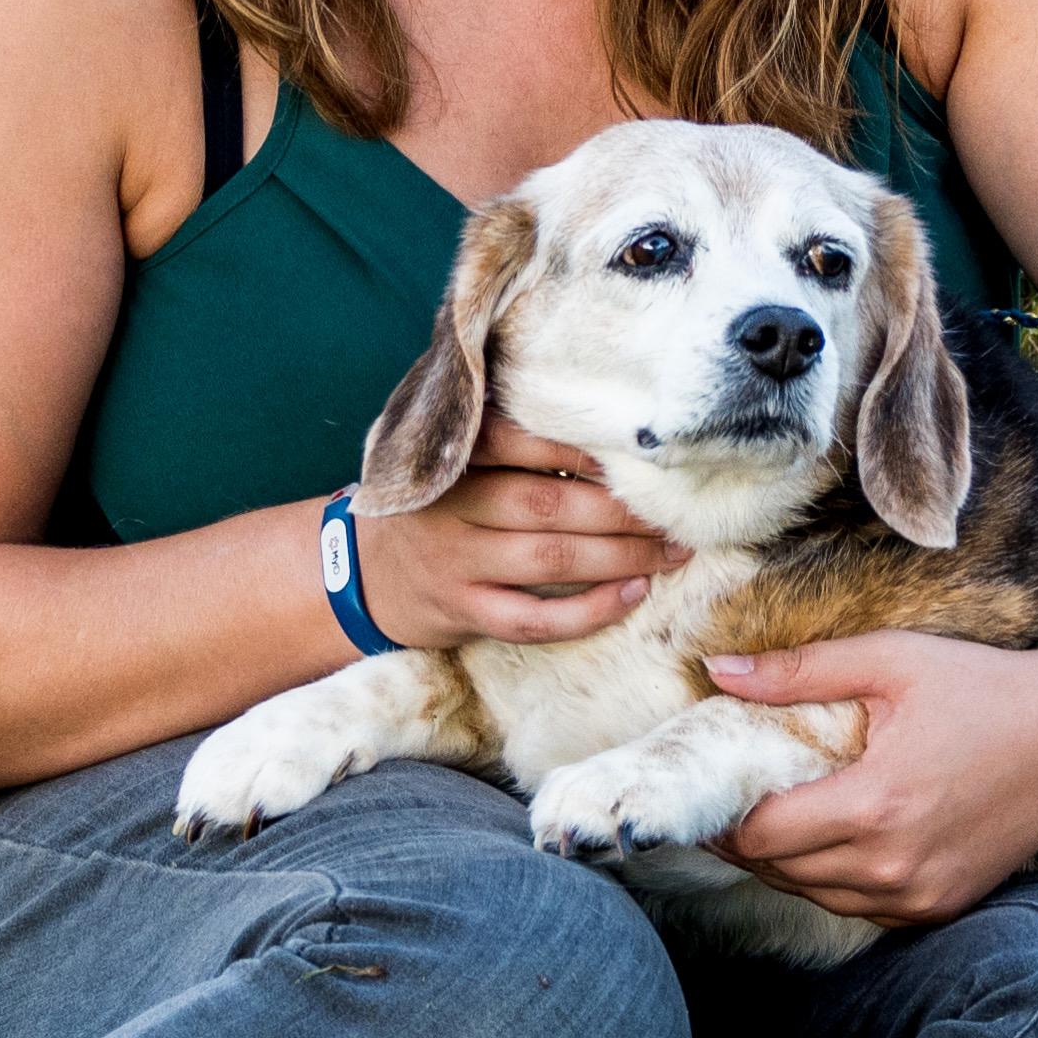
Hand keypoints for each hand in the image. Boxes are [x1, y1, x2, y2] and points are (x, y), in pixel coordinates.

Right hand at [351, 416, 685, 650]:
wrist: (362, 570)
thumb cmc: (431, 500)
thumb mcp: (445, 452)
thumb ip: (501, 427)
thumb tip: (602, 418)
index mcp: (450, 455)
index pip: (518, 438)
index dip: (580, 446)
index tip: (636, 451)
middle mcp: (449, 507)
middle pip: (549, 502)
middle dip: (621, 509)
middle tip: (675, 508)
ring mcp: (454, 564)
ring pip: (550, 560)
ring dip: (621, 557)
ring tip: (673, 551)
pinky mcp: (462, 612)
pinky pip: (534, 619)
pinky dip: (589, 611)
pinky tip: (632, 595)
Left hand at [708, 635, 1037, 927]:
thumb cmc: (985, 687)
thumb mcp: (892, 661)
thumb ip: (800, 671)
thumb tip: (717, 673)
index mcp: (876, 806)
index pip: (761, 836)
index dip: (722, 816)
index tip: (709, 789)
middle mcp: (895, 866)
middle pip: (780, 873)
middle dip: (746, 839)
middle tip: (731, 799)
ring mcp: (921, 895)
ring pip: (816, 897)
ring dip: (787, 864)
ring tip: (775, 815)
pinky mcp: (942, 907)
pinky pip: (860, 907)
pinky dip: (834, 880)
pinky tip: (831, 838)